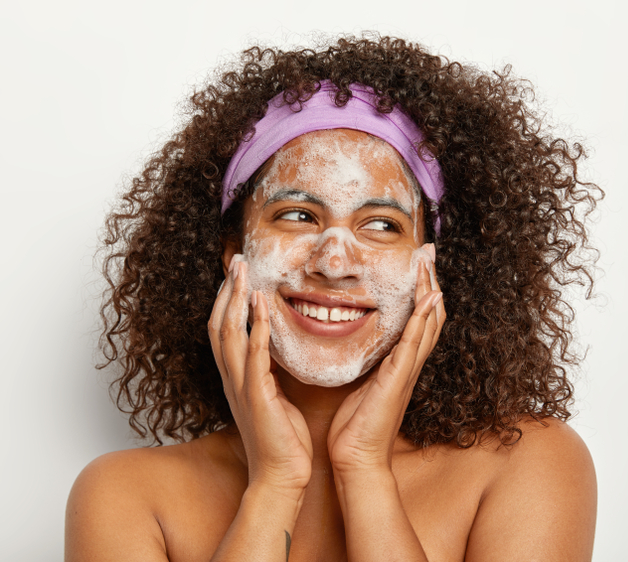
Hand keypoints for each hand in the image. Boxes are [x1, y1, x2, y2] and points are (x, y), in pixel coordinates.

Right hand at [209, 258, 312, 494]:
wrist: (283, 475)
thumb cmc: (283, 439)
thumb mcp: (274, 397)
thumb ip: (270, 373)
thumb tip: (275, 350)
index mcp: (237, 379)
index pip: (223, 331)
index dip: (227, 300)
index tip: (236, 274)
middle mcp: (233, 379)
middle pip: (218, 325)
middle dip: (226, 290)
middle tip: (236, 260)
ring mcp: (241, 387)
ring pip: (228, 335)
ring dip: (235, 300)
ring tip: (243, 272)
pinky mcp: (257, 396)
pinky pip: (254, 356)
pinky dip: (256, 328)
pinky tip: (262, 306)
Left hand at [327, 248, 444, 475]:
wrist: (357, 458)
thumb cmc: (355, 426)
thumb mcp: (362, 384)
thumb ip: (368, 363)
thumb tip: (357, 340)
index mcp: (400, 365)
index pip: (418, 321)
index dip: (421, 292)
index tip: (418, 265)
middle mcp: (409, 365)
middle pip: (431, 316)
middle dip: (431, 282)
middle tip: (429, 253)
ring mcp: (407, 372)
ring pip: (429, 324)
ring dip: (430, 292)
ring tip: (429, 264)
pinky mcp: (399, 380)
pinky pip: (415, 344)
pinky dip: (423, 320)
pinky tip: (428, 299)